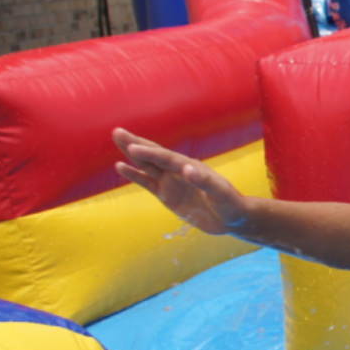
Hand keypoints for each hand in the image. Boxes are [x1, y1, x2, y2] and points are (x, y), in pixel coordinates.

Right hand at [113, 127, 248, 235]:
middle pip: (154, 155)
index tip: (133, 148)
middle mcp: (178, 171)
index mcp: (191, 167)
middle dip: (136, 143)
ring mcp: (171, 182)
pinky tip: (120, 167)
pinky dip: (134, 175)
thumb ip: (205, 181)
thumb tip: (187, 169)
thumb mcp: (220, 193)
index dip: (150, 154)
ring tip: (117, 140)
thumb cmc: (230, 203)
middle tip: (117, 131)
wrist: (232, 218)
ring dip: (132, 154)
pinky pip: (147, 183)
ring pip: (147, 165)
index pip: (167, 158)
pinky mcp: (167, 195)